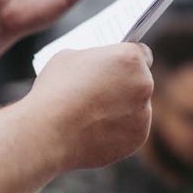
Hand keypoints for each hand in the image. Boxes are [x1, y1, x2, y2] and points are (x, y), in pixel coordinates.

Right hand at [26, 44, 152, 171]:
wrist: (48, 134)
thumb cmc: (55, 92)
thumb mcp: (69, 57)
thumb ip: (93, 58)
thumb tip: (96, 64)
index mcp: (130, 58)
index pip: (142, 54)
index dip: (128, 61)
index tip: (119, 67)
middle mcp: (143, 84)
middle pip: (140, 82)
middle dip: (124, 86)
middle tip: (99, 93)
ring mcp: (143, 113)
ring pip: (136, 108)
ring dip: (121, 110)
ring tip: (92, 116)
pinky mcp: (137, 138)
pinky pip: (130, 131)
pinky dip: (117, 131)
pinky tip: (94, 131)